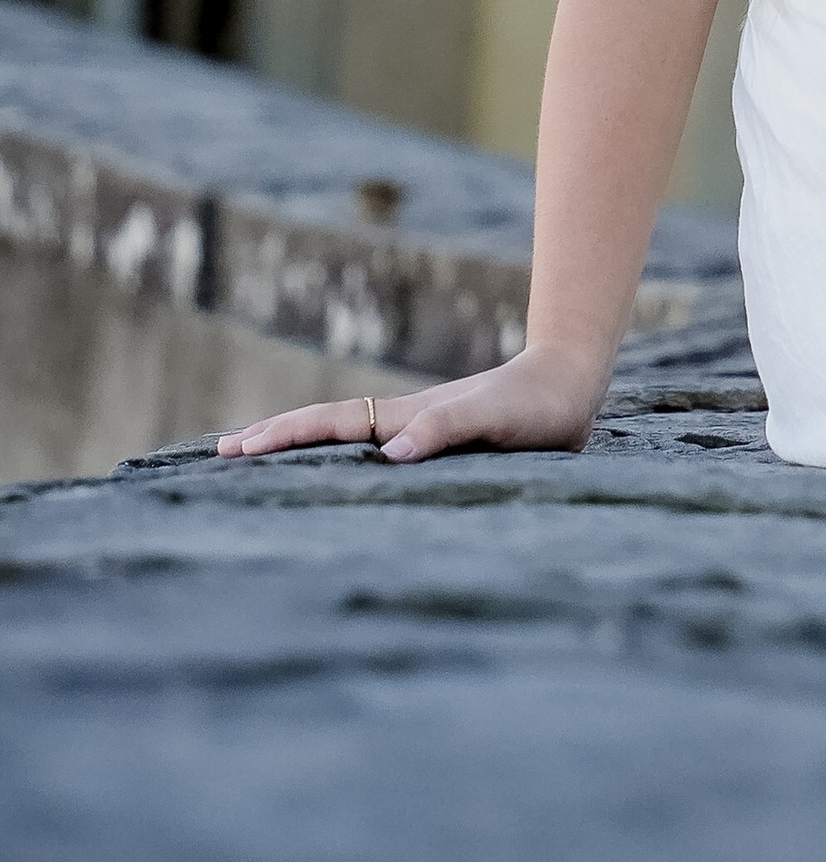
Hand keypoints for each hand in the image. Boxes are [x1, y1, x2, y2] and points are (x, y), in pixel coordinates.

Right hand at [217, 342, 606, 464]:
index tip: (236, 449)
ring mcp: (418, 431)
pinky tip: (335, 475)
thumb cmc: (535, 406)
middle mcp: (404, 422)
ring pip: (345, 438)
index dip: (284, 436)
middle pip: (326, 426)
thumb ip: (446, 429)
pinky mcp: (438, 445)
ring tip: (256, 460)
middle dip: (274, 437)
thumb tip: (389, 452)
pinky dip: (340, 460)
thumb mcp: (493, 418)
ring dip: (300, 448)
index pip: (332, 425)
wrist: (570, 386)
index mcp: (407, 416)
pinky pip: (373, 453)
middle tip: (219, 453)